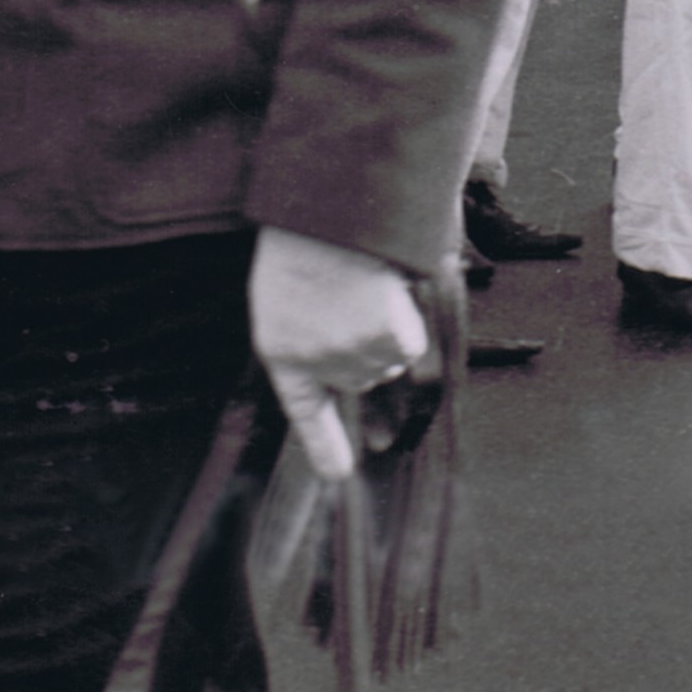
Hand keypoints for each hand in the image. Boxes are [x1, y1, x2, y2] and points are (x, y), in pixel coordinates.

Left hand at [251, 227, 426, 479]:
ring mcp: (352, 357)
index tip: (340, 474)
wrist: (328, 218)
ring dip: (388, 332)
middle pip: (361, 378)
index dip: (324, 445)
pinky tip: (386, 295)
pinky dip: (407, 322)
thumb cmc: (306, 245)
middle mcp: (316, 365)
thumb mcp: (288, 295)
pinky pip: (410, 345)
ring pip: (388, 361)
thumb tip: (356, 366)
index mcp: (280, 353)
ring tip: (368, 292)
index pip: (305, 412)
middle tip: (360, 310)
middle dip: (368, 351)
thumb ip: (309, 333)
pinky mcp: (387, 342)